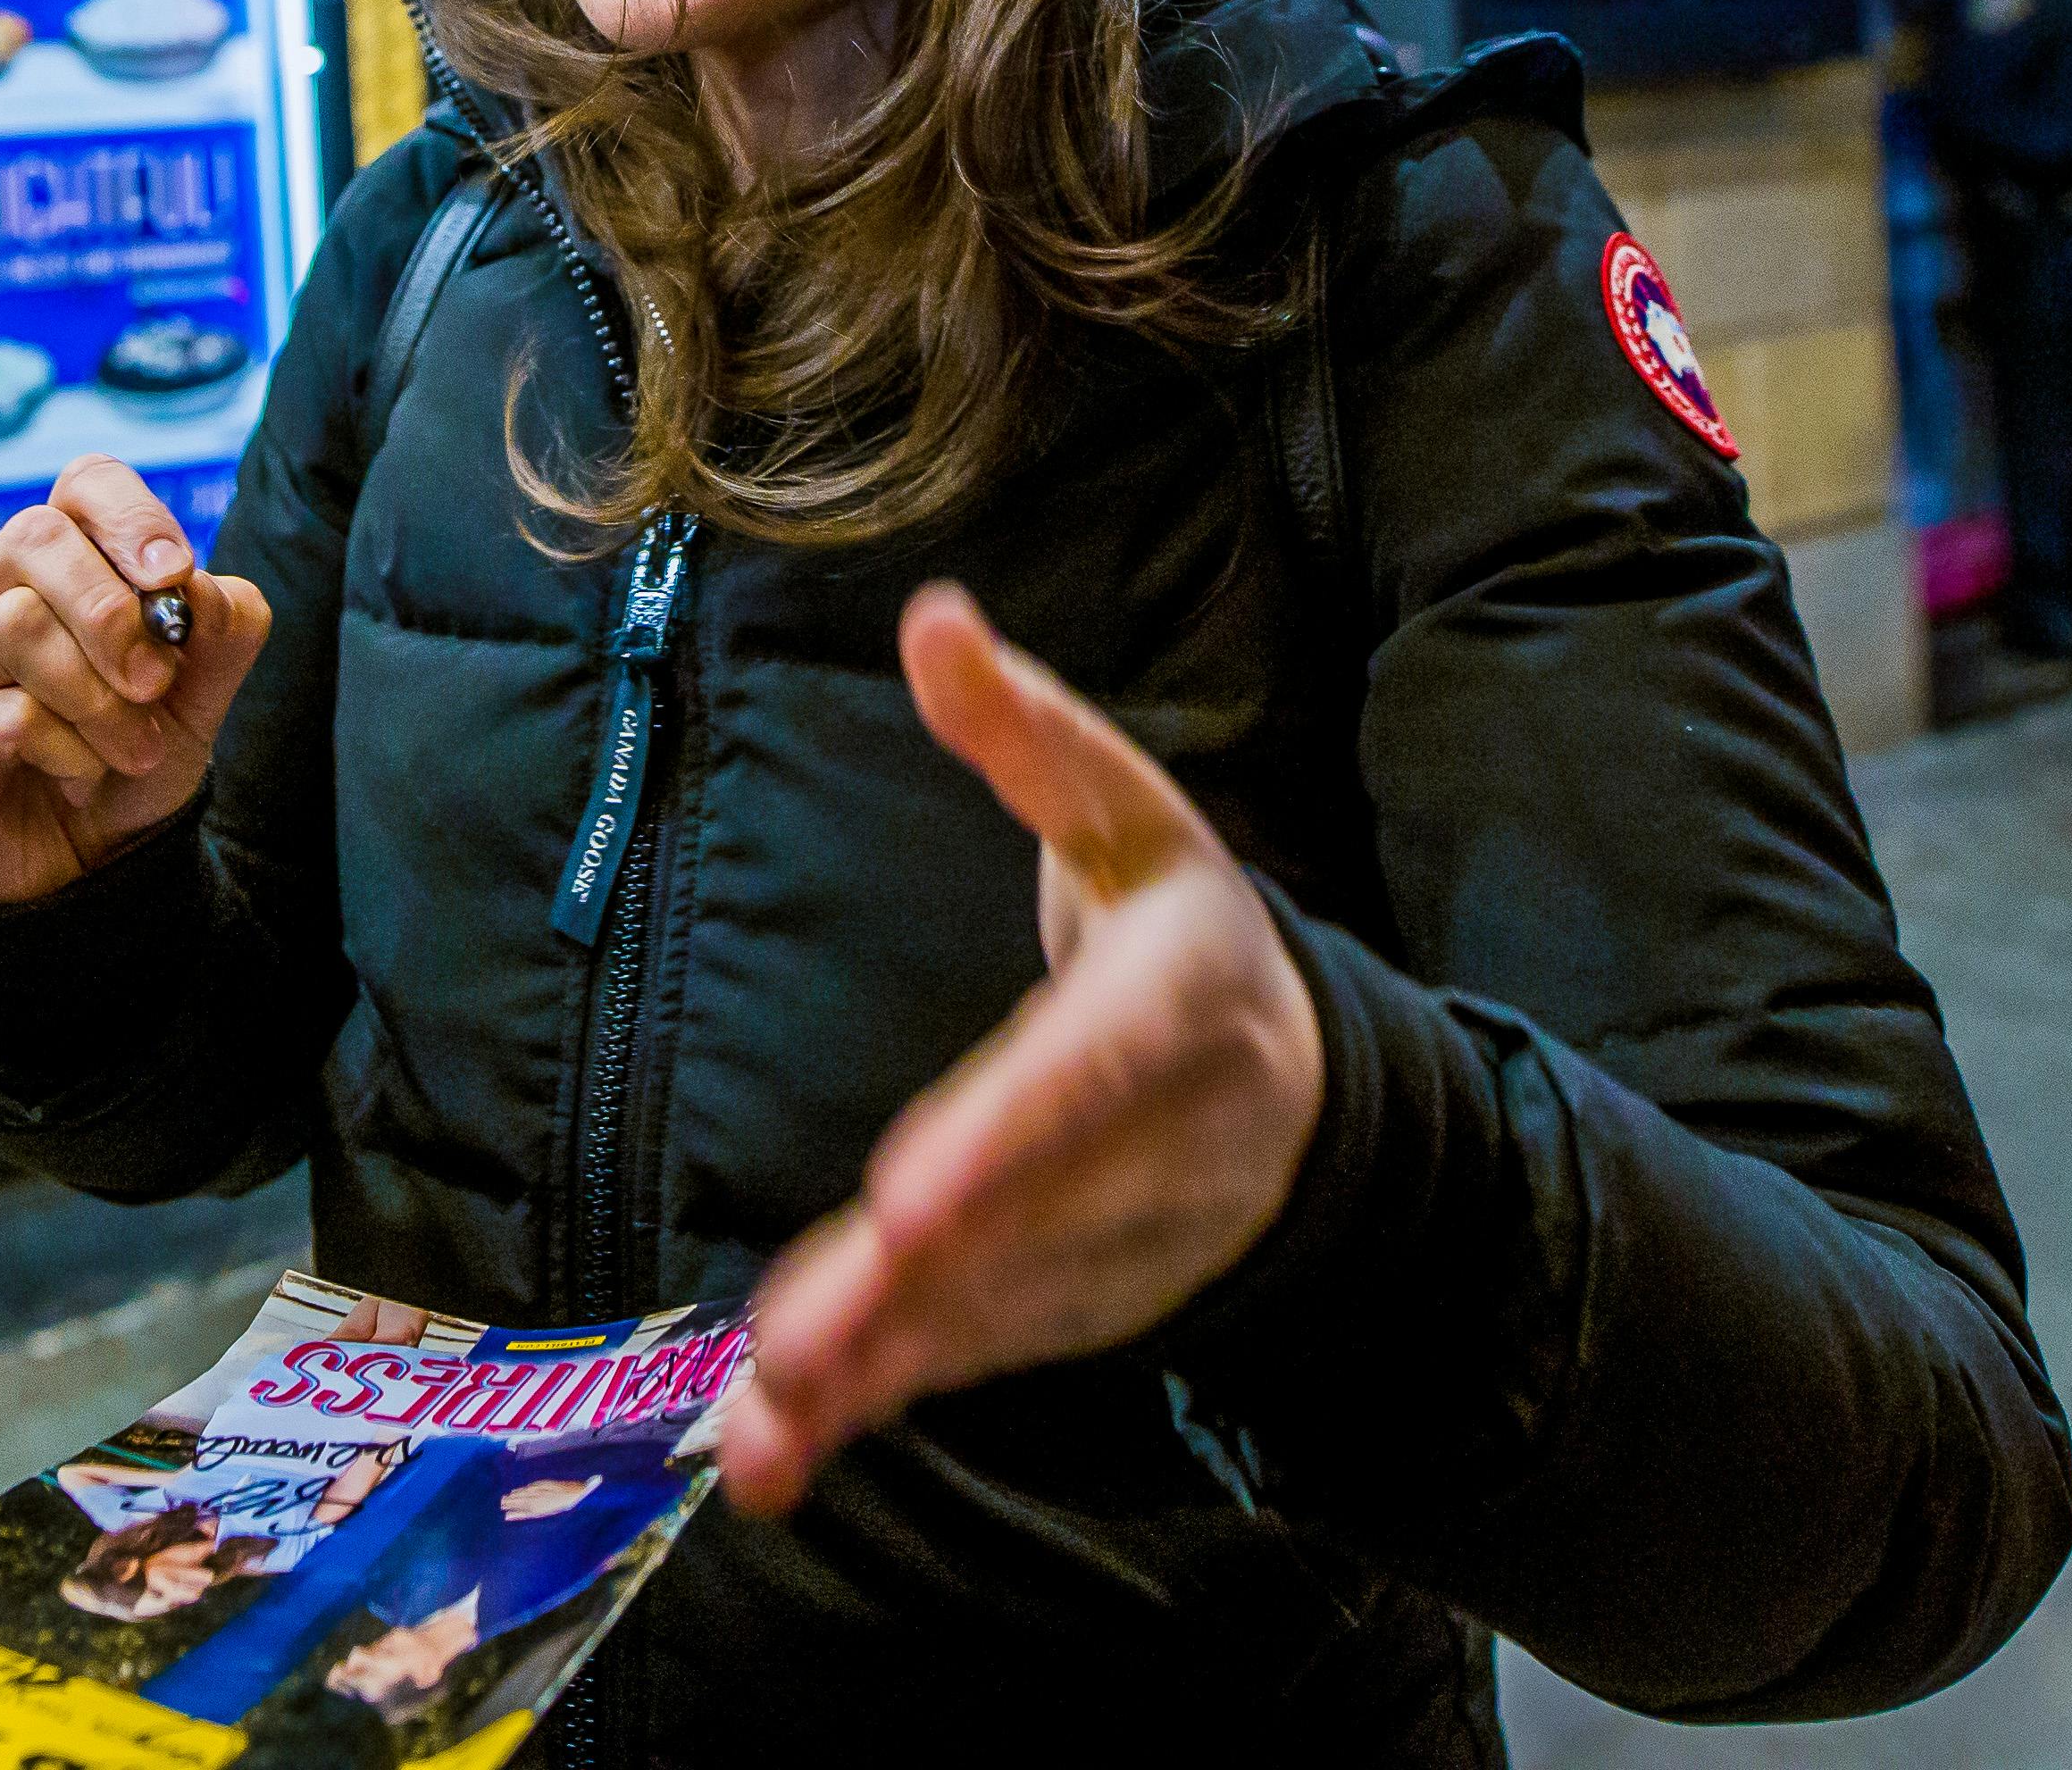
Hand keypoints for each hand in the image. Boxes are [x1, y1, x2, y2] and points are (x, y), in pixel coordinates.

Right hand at [0, 458, 272, 907]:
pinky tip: (78, 776)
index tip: (174, 573)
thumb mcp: (197, 699)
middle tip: (156, 684)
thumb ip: (219, 636)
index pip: (83, 485)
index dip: (131, 514)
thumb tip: (203, 587)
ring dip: (99, 699)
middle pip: (34, 535)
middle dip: (112, 611)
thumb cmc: (127, 762)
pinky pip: (5, 717)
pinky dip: (69, 752)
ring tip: (130, 751)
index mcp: (61, 570)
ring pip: (17, 623)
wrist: (80, 874)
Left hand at [719, 585, 1324, 1517]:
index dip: (1004, 1142)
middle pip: (1028, 1221)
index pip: (1087, 1080)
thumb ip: (1026, 730)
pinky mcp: (1066, 1304)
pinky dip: (875, 1408)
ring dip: (879, 1365)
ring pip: (992, 1311)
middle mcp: (1159, 1146)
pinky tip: (776, 1452)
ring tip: (769, 1407)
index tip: (909, 1195)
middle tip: (803, 1338)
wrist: (1302, 1086)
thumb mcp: (1126, 810)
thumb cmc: (1180, 930)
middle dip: (915, 1285)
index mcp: (1178, 1007)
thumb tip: (933, 619)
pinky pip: (968, 1359)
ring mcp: (1117, 1244)